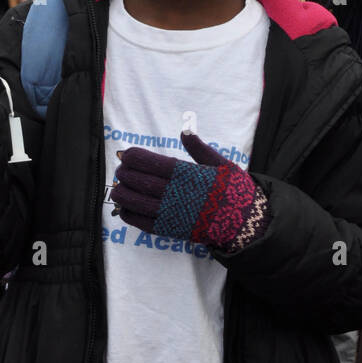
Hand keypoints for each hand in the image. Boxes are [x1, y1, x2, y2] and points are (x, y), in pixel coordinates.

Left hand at [111, 131, 269, 251]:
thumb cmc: (234, 190)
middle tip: (119, 170)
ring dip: (123, 195)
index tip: (126, 154)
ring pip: (138, 203)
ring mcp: (173, 214)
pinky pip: (145, 224)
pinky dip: (131, 216)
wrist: (245, 223)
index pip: (152, 163)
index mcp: (187, 174)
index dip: (134, 158)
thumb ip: (199, 148)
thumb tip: (185, 131)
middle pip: (141, 182)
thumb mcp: (221, 164)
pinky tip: (124, 210)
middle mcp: (176, 193)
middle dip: (125, 175)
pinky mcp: (172, 230)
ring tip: (117, 189)